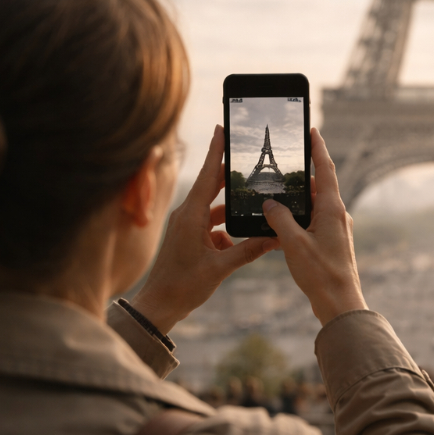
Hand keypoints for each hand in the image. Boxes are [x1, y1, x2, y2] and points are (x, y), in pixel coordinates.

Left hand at [132, 125, 276, 331]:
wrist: (159, 306)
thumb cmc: (183, 286)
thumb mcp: (220, 268)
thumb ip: (249, 250)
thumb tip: (275, 238)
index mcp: (191, 216)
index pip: (208, 175)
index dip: (216, 151)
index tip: (221, 128)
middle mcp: (187, 216)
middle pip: (212, 187)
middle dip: (231, 177)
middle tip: (250, 162)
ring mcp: (186, 226)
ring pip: (214, 210)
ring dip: (231, 212)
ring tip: (252, 210)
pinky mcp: (188, 238)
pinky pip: (211, 227)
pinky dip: (225, 233)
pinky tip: (237, 246)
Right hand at [261, 128, 366, 325]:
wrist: (340, 303)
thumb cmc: (320, 274)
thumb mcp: (293, 244)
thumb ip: (280, 219)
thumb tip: (270, 204)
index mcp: (332, 209)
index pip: (326, 169)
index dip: (318, 148)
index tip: (312, 130)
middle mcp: (337, 215)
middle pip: (319, 186)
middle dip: (302, 176)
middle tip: (284, 166)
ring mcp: (337, 229)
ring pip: (316, 205)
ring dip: (300, 200)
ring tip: (279, 196)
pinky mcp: (332, 242)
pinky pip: (315, 221)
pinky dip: (301, 217)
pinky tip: (284, 225)